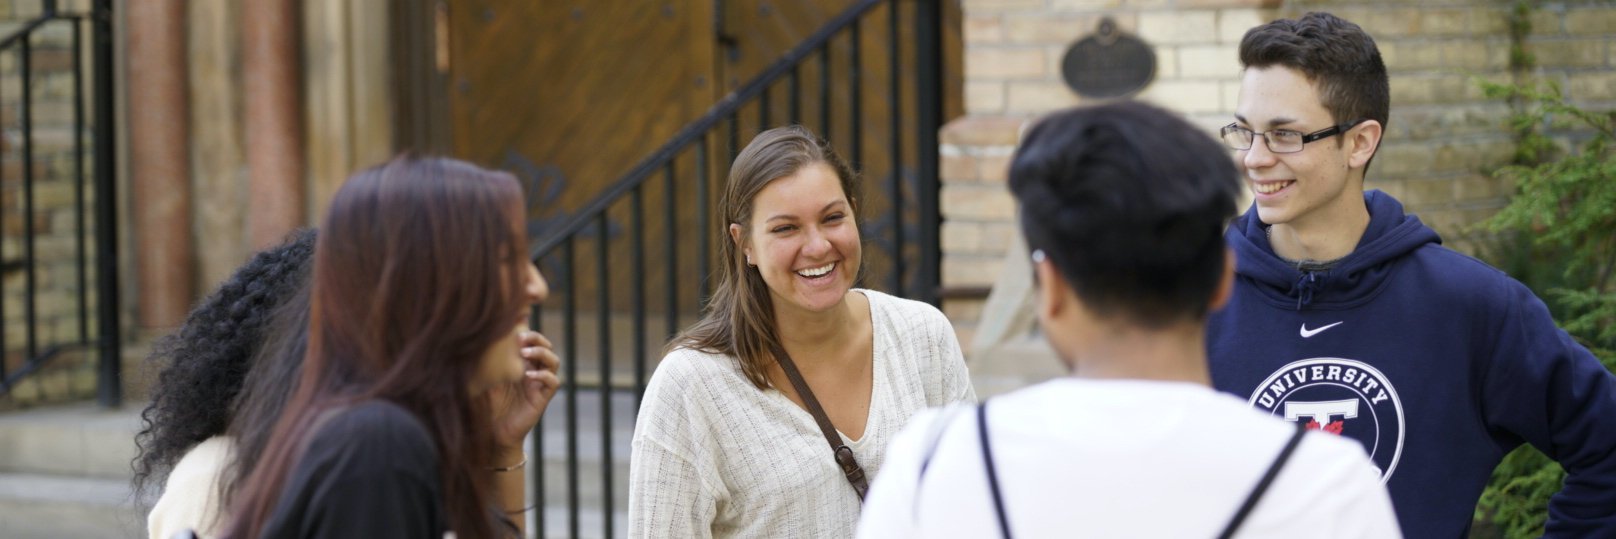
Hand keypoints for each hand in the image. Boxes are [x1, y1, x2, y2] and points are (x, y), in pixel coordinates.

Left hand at [489, 329, 561, 456]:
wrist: (491, 432)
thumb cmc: (485, 404)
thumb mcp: (484, 377)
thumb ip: (485, 360)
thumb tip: (475, 337)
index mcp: (519, 363)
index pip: (529, 340)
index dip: (527, 329)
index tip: (515, 322)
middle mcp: (532, 370)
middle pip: (545, 345)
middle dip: (536, 338)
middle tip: (520, 338)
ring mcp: (539, 384)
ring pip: (553, 361)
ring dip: (542, 353)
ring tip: (525, 353)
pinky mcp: (542, 398)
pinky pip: (553, 382)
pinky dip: (544, 375)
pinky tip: (529, 375)